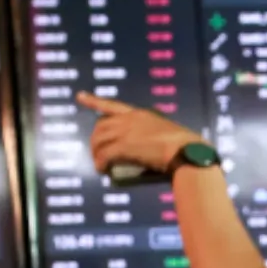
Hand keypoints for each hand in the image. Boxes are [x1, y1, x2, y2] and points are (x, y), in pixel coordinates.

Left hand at [76, 92, 206, 174]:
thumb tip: (153, 150)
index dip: (93, 101)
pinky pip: (104, 155)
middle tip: (97, 153)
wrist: (186, 150)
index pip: (111, 104)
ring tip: (100, 164)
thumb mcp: (167, 132)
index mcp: (140, 114)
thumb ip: (154, 136)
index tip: (80, 96)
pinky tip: (102, 170)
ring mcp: (126, 132)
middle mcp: (129, 119)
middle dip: (95, 140)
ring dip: (96, 153)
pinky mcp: (124, 147)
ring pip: (99, 140)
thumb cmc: (184, 146)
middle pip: (100, 126)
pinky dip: (100, 163)